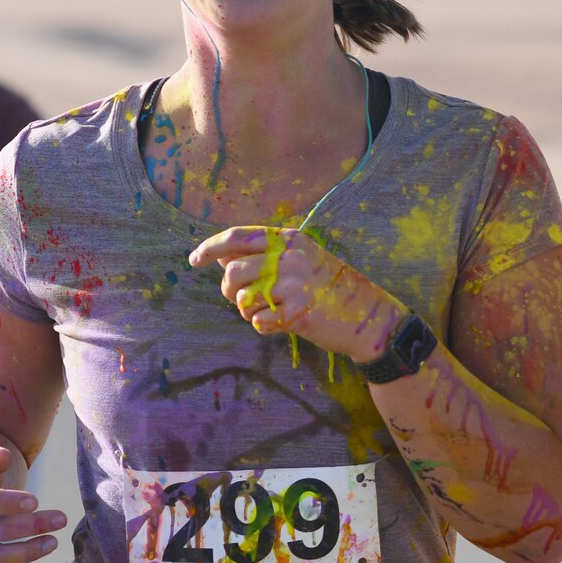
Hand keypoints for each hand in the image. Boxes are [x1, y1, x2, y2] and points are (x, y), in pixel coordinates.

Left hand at [189, 226, 403, 361]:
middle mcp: (290, 258)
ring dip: (246, 309)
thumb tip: (219, 255)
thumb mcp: (299, 259)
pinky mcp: (297, 313)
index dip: (210, 247)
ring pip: (242, 297)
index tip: (194, 259)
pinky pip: (258, 321)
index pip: (238, 237)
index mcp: (289, 240)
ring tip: (266, 310)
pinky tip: (278, 323)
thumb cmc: (329, 286)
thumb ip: (263, 255)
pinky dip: (262, 325)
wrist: (368, 315)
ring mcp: (294, 285)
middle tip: (240, 299)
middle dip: (228, 289)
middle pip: (232, 271)